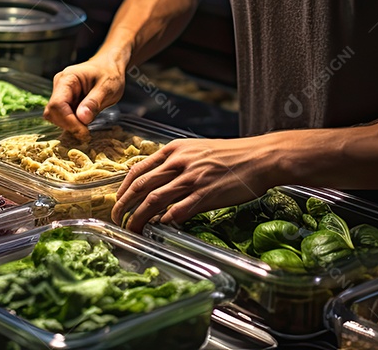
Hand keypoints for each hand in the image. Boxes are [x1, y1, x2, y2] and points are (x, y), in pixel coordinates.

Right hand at [44, 56, 125, 140]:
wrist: (109, 66)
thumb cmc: (109, 73)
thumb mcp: (107, 87)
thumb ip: (94, 102)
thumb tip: (82, 118)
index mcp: (68, 79)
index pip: (57, 104)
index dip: (68, 121)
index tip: (84, 132)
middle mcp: (60, 86)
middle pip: (53, 112)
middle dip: (68, 125)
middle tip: (86, 133)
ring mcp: (61, 94)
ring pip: (55, 116)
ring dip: (69, 125)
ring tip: (86, 127)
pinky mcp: (65, 101)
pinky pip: (62, 117)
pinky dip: (72, 124)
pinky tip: (84, 124)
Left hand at [111, 136, 278, 232]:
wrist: (260, 157)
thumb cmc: (231, 155)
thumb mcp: (197, 149)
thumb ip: (176, 162)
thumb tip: (158, 181)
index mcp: (175, 149)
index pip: (139, 169)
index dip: (124, 187)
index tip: (118, 200)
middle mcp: (180, 162)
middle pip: (142, 186)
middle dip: (124, 205)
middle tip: (117, 218)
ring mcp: (192, 178)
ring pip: (155, 200)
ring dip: (139, 217)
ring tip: (133, 229)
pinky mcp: (206, 194)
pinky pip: (179, 210)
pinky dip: (166, 220)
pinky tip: (161, 227)